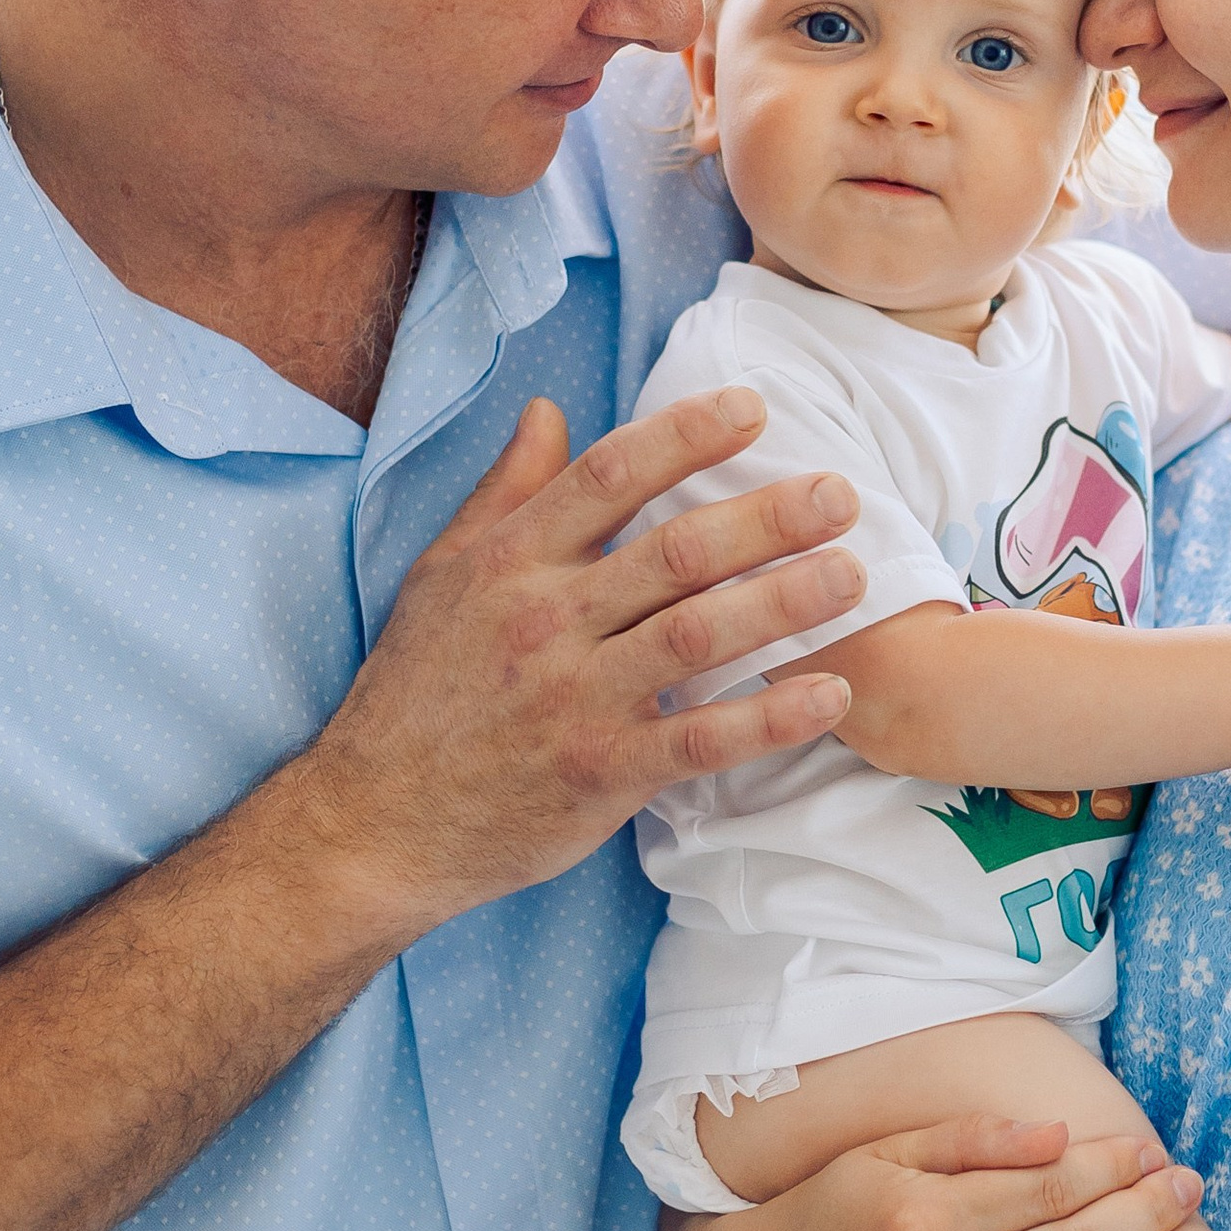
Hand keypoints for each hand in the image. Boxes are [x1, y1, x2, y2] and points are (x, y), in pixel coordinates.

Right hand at [302, 388, 864, 936]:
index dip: (685, 435)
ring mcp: (575, 699)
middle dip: (767, 517)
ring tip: (855, 575)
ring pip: (697, 635)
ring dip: (784, 602)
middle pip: (674, 552)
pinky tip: (830, 693)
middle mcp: (545, 621)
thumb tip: (550, 411)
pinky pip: (700, 740)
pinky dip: (769, 718)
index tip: (754, 408)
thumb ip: (505, 492)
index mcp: (510, 562)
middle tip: (840, 493)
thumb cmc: (415, 693)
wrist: (375, 822)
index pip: (609, 476)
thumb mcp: (440, 576)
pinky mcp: (601, 773)